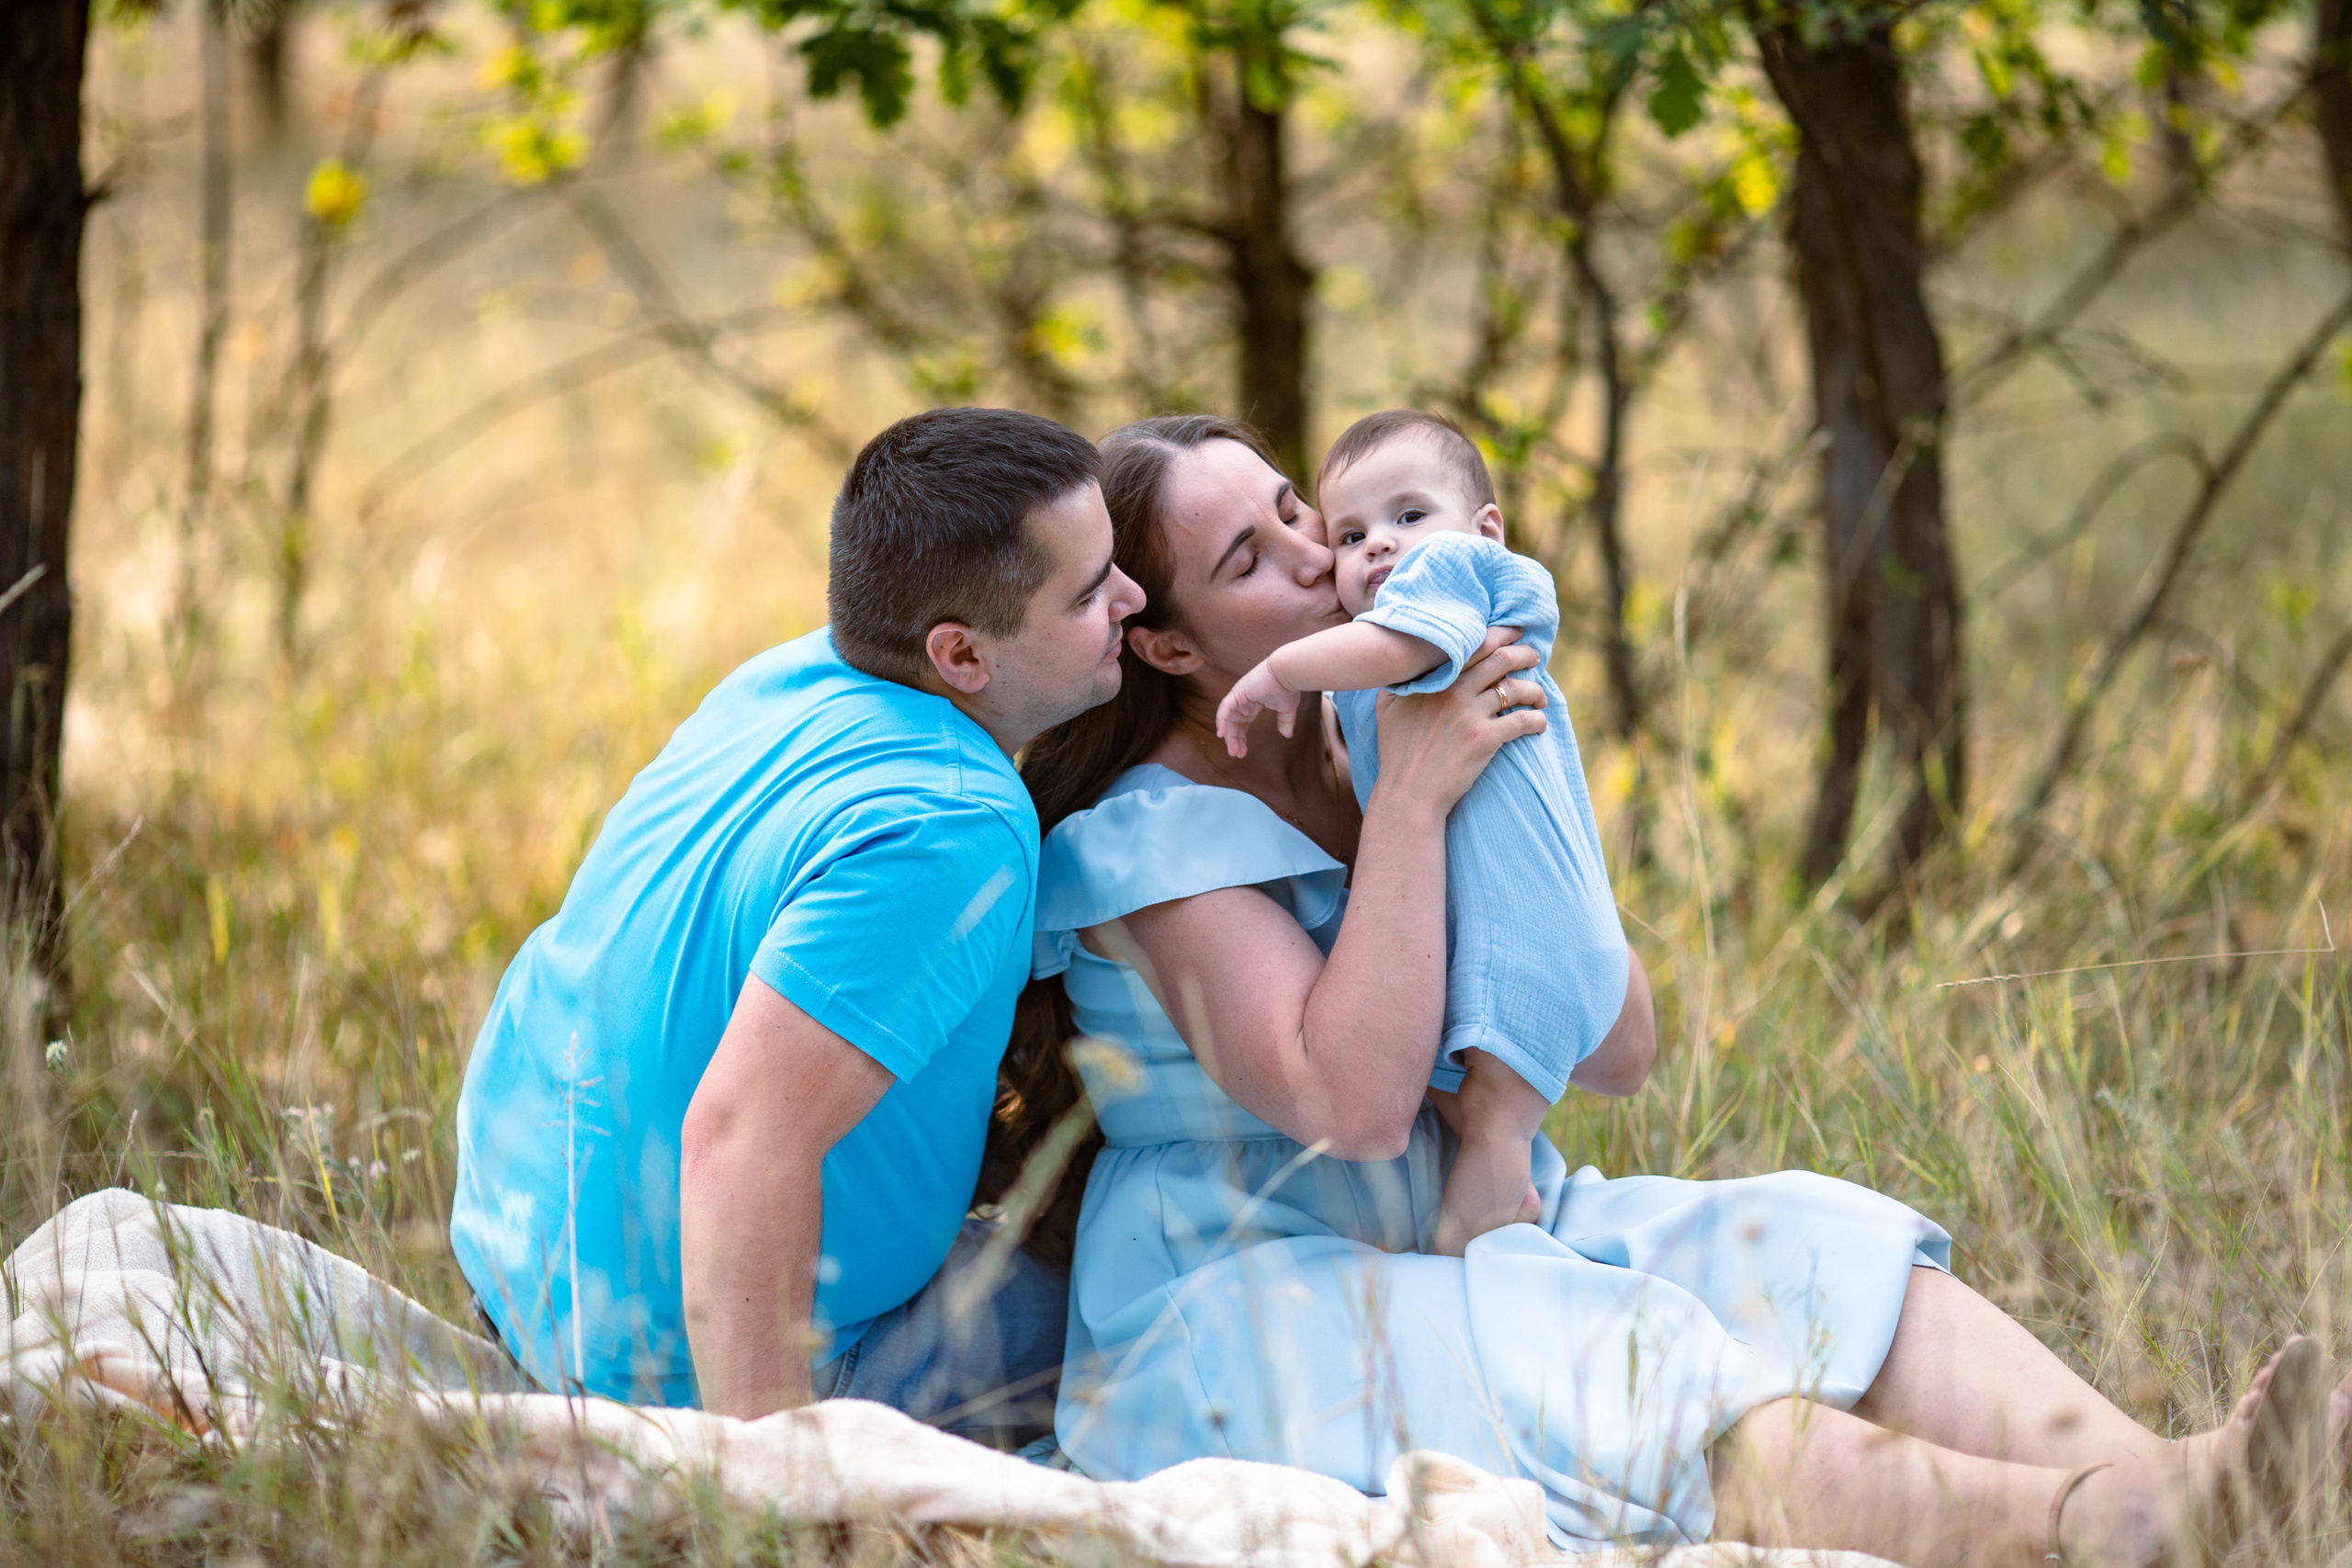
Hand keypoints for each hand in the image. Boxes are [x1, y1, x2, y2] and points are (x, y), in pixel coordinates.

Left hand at [1215, 660, 1301, 757]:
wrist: (1287, 674)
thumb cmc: (1288, 687)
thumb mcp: (1286, 709)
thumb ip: (1285, 722)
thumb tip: (1287, 735)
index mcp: (1253, 703)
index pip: (1243, 723)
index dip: (1241, 737)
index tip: (1242, 752)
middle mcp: (1243, 700)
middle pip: (1234, 723)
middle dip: (1234, 739)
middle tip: (1235, 753)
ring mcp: (1239, 696)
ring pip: (1228, 719)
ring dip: (1229, 735)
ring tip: (1232, 750)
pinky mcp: (1237, 693)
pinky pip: (1224, 709)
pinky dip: (1221, 720)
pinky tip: (1222, 734)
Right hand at [1367, 627, 1545, 818]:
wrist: (1408, 793)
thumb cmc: (1397, 751)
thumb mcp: (1387, 707)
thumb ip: (1398, 679)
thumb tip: (1406, 660)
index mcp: (1433, 678)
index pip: (1474, 643)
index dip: (1500, 634)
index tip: (1514, 633)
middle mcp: (1453, 690)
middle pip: (1501, 659)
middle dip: (1525, 654)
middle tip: (1535, 657)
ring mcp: (1469, 714)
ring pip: (1516, 689)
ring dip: (1535, 690)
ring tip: (1540, 696)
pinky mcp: (1484, 739)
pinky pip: (1523, 720)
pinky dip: (1538, 719)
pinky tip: (1539, 724)